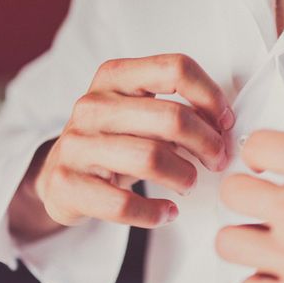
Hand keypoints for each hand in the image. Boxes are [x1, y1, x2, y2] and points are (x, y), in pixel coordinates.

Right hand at [32, 54, 233, 229]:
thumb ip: (176, 110)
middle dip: (207, 143)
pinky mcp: (67, 184)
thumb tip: (221, 125)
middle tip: (216, 159)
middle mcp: (93, 105)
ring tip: (188, 183)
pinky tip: (166, 212)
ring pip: (151, 158)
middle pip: (172, 118)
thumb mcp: (138, 114)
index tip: (224, 121)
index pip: (175, 68)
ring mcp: (77, 145)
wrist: (59, 174)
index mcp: (114, 78)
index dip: (210, 96)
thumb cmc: (110, 141)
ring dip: (184, 176)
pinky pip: (123, 204)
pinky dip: (154, 213)